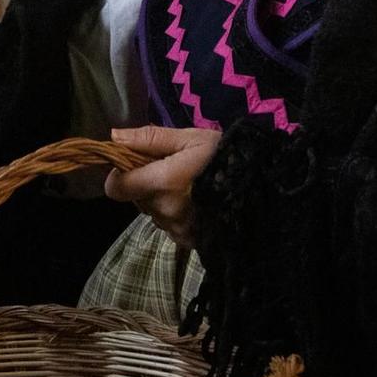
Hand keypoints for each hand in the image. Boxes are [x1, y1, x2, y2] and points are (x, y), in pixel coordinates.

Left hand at [101, 126, 221, 248]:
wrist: (261, 189)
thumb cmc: (225, 157)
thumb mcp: (191, 138)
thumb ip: (150, 138)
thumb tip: (115, 136)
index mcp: (162, 183)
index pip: (116, 187)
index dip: (119, 174)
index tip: (135, 163)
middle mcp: (164, 210)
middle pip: (136, 198)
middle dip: (145, 183)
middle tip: (171, 169)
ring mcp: (176, 229)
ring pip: (152, 211)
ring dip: (161, 199)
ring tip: (189, 186)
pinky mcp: (186, 240)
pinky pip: (168, 225)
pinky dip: (175, 214)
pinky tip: (196, 202)